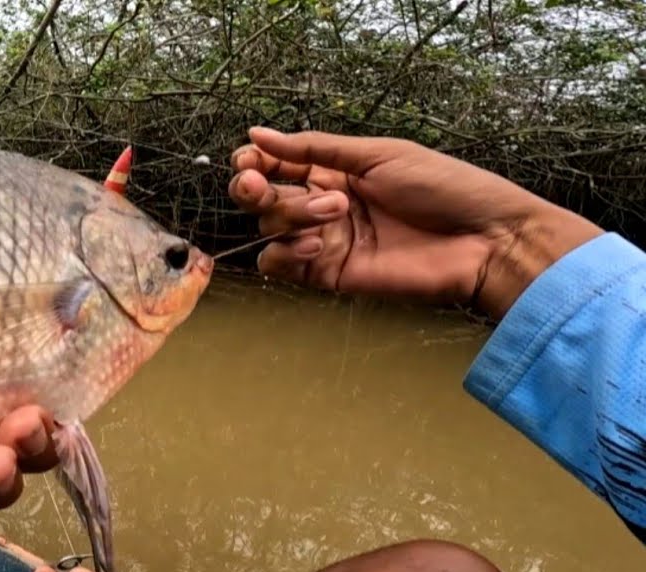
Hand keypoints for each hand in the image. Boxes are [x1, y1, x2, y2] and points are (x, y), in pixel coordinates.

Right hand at [228, 127, 602, 318]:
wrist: (484, 240)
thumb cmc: (446, 188)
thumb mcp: (379, 154)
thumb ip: (315, 148)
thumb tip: (258, 135)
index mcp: (335, 170)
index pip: (276, 164)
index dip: (254, 161)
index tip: (249, 159)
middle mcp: (323, 204)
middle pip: (264, 197)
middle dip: (254, 188)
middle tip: (259, 184)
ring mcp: (325, 240)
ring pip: (269, 228)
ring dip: (288, 216)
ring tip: (333, 212)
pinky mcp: (328, 274)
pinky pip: (281, 264)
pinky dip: (286, 252)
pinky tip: (320, 243)